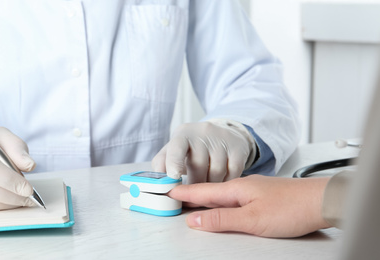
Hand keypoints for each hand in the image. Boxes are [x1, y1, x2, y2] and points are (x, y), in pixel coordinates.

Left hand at [152, 119, 255, 182]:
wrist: (220, 134)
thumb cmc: (191, 148)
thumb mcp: (173, 150)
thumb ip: (161, 164)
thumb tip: (157, 183)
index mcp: (183, 134)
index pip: (177, 147)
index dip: (174, 163)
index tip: (174, 177)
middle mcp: (203, 133)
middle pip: (198, 165)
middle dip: (194, 184)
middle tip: (192, 195)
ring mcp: (222, 139)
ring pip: (216, 172)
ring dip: (211, 186)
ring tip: (207, 188)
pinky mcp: (238, 148)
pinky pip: (233, 173)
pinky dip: (226, 183)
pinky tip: (221, 183)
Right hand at [168, 175, 331, 237]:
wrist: (323, 200)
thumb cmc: (292, 207)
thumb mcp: (252, 219)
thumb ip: (221, 219)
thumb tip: (194, 221)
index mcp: (236, 189)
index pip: (201, 191)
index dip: (182, 194)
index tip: (166, 192)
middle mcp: (242, 186)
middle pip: (209, 192)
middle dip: (189, 195)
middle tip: (172, 197)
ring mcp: (253, 190)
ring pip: (222, 194)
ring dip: (204, 198)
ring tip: (191, 202)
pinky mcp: (262, 196)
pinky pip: (233, 198)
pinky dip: (221, 201)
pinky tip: (222, 205)